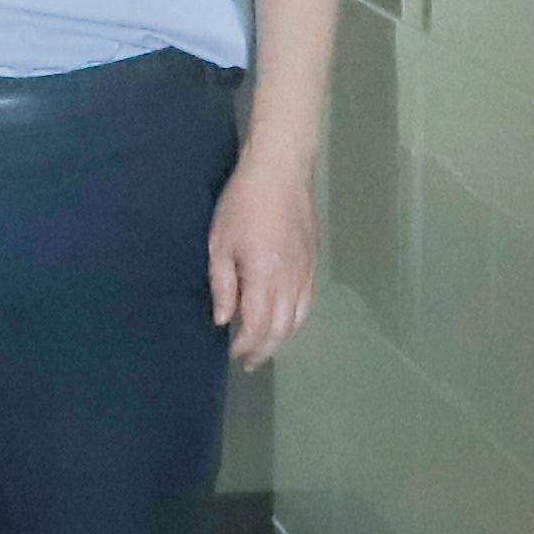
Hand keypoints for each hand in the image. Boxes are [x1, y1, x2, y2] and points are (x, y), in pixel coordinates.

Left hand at [208, 151, 323, 366]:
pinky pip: (307, 303)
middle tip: (247, 361)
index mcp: (264, 276)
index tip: (232, 352)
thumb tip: (223, 320)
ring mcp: (305, 273)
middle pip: (281, 330)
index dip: (245, 345)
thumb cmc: (242, 204)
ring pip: (297, 320)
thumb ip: (223, 286)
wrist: (280, 172)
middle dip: (263, 350)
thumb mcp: (220, 244)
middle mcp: (290, 281)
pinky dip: (295, 321)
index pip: (257, 326)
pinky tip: (283, 323)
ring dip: (280, 339)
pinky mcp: (313, 264)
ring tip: (264, 348)